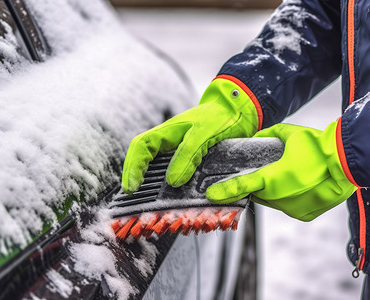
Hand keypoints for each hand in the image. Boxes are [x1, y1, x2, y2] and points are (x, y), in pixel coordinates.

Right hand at [121, 77, 259, 193]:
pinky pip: (174, 171)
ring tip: (147, 199)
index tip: (131, 186)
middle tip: (133, 196)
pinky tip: (172, 196)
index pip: (140, 147)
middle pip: (143, 158)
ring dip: (151, 181)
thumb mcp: (203, 135)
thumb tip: (173, 181)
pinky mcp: (191, 159)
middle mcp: (169, 142)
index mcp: (166, 132)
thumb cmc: (219, 117)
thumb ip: (187, 156)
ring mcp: (178, 150)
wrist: (238, 111)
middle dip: (135, 176)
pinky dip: (169, 184)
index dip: (132, 167)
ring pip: (157, 166)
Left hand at [206, 122, 356, 220]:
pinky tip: (297, 186)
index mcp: (274, 178)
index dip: (225, 190)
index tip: (211, 195)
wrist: (349, 163)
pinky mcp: (304, 215)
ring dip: (273, 193)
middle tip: (264, 174)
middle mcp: (280, 198)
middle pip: (258, 195)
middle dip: (258, 186)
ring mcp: (293, 209)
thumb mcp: (291, 134)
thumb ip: (269, 135)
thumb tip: (258, 137)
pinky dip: (288, 199)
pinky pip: (288, 208)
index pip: (243, 185)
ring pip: (273, 203)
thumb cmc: (319, 146)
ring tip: (287, 177)